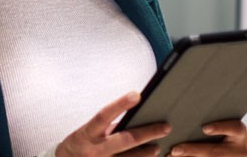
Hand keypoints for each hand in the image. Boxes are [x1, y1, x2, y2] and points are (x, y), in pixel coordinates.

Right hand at [55, 92, 170, 156]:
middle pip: (125, 140)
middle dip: (147, 133)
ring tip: (158, 146)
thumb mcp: (89, 132)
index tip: (136, 95)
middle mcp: (95, 149)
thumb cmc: (80, 144)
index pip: (104, 115)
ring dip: (147, 153)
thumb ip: (109, 127)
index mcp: (88, 133)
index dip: (120, 105)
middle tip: (165, 126)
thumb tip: (135, 120)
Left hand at [167, 120, 246, 156]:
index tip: (204, 128)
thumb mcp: (219, 127)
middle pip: (217, 151)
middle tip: (175, 150)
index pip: (236, 128)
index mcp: (240, 135)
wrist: (228, 152)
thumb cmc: (219, 134)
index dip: (220, 128)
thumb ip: (206, 123)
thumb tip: (179, 116)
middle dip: (194, 150)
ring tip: (171, 155)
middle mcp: (241, 150)